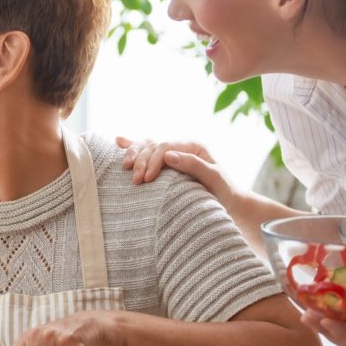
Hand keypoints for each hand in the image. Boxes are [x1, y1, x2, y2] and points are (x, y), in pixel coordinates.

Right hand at [115, 136, 237, 208]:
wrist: (227, 204)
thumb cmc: (223, 192)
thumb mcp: (214, 178)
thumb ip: (194, 165)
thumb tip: (169, 155)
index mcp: (193, 146)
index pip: (167, 147)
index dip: (153, 160)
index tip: (147, 179)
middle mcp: (180, 147)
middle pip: (153, 146)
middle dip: (141, 161)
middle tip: (136, 181)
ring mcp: (171, 154)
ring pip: (146, 146)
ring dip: (133, 154)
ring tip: (126, 167)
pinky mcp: (164, 164)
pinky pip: (145, 151)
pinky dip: (131, 146)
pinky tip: (118, 142)